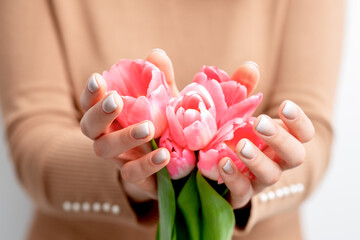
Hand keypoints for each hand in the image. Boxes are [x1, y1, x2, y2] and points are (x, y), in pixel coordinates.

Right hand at [80, 49, 177, 202]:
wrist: (177, 163)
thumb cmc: (164, 125)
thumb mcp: (165, 101)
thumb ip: (160, 79)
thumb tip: (155, 54)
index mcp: (111, 116)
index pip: (91, 104)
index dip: (90, 93)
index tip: (98, 79)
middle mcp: (108, 136)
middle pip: (88, 127)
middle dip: (99, 113)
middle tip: (115, 101)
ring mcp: (119, 158)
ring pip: (105, 150)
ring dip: (124, 137)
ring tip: (148, 128)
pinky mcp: (135, 177)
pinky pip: (132, 174)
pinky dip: (147, 164)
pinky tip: (164, 154)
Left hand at [218, 64, 314, 208]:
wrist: (208, 165)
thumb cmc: (229, 133)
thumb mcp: (234, 110)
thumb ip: (242, 89)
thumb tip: (250, 66)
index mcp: (279, 140)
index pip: (303, 134)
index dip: (299, 122)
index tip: (285, 105)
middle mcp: (275, 161)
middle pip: (294, 155)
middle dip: (280, 139)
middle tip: (260, 123)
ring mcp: (258, 179)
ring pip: (270, 175)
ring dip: (257, 160)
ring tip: (240, 145)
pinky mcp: (239, 193)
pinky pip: (242, 191)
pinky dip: (234, 177)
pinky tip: (222, 162)